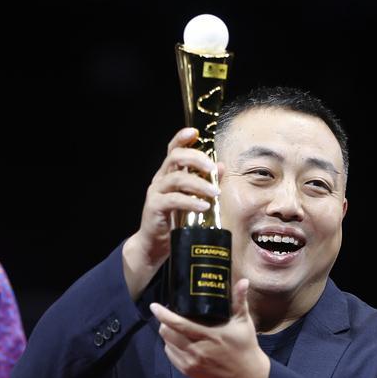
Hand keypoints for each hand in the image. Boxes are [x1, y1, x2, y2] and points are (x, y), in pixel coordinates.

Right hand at [122, 127, 219, 299]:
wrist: (154, 245)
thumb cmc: (174, 221)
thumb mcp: (191, 199)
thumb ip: (204, 182)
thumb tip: (222, 166)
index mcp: (168, 174)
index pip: (173, 149)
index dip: (181, 138)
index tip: (195, 132)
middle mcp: (160, 179)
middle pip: (175, 158)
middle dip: (195, 158)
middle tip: (212, 168)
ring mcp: (156, 193)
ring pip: (176, 179)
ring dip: (198, 183)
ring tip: (215, 193)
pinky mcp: (155, 208)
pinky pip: (173, 200)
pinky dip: (190, 201)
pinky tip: (204, 206)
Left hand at [150, 279, 270, 377]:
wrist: (245, 376)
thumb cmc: (244, 346)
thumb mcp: (243, 322)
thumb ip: (240, 301)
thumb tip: (243, 281)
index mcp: (209, 336)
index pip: (179, 324)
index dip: (164, 315)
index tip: (154, 306)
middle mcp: (197, 351)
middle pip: (168, 334)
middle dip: (164, 322)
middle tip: (169, 314)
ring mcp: (191, 363)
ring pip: (167, 344)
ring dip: (167, 334)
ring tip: (174, 326)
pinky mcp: (188, 372)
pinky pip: (170, 356)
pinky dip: (171, 346)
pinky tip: (179, 341)